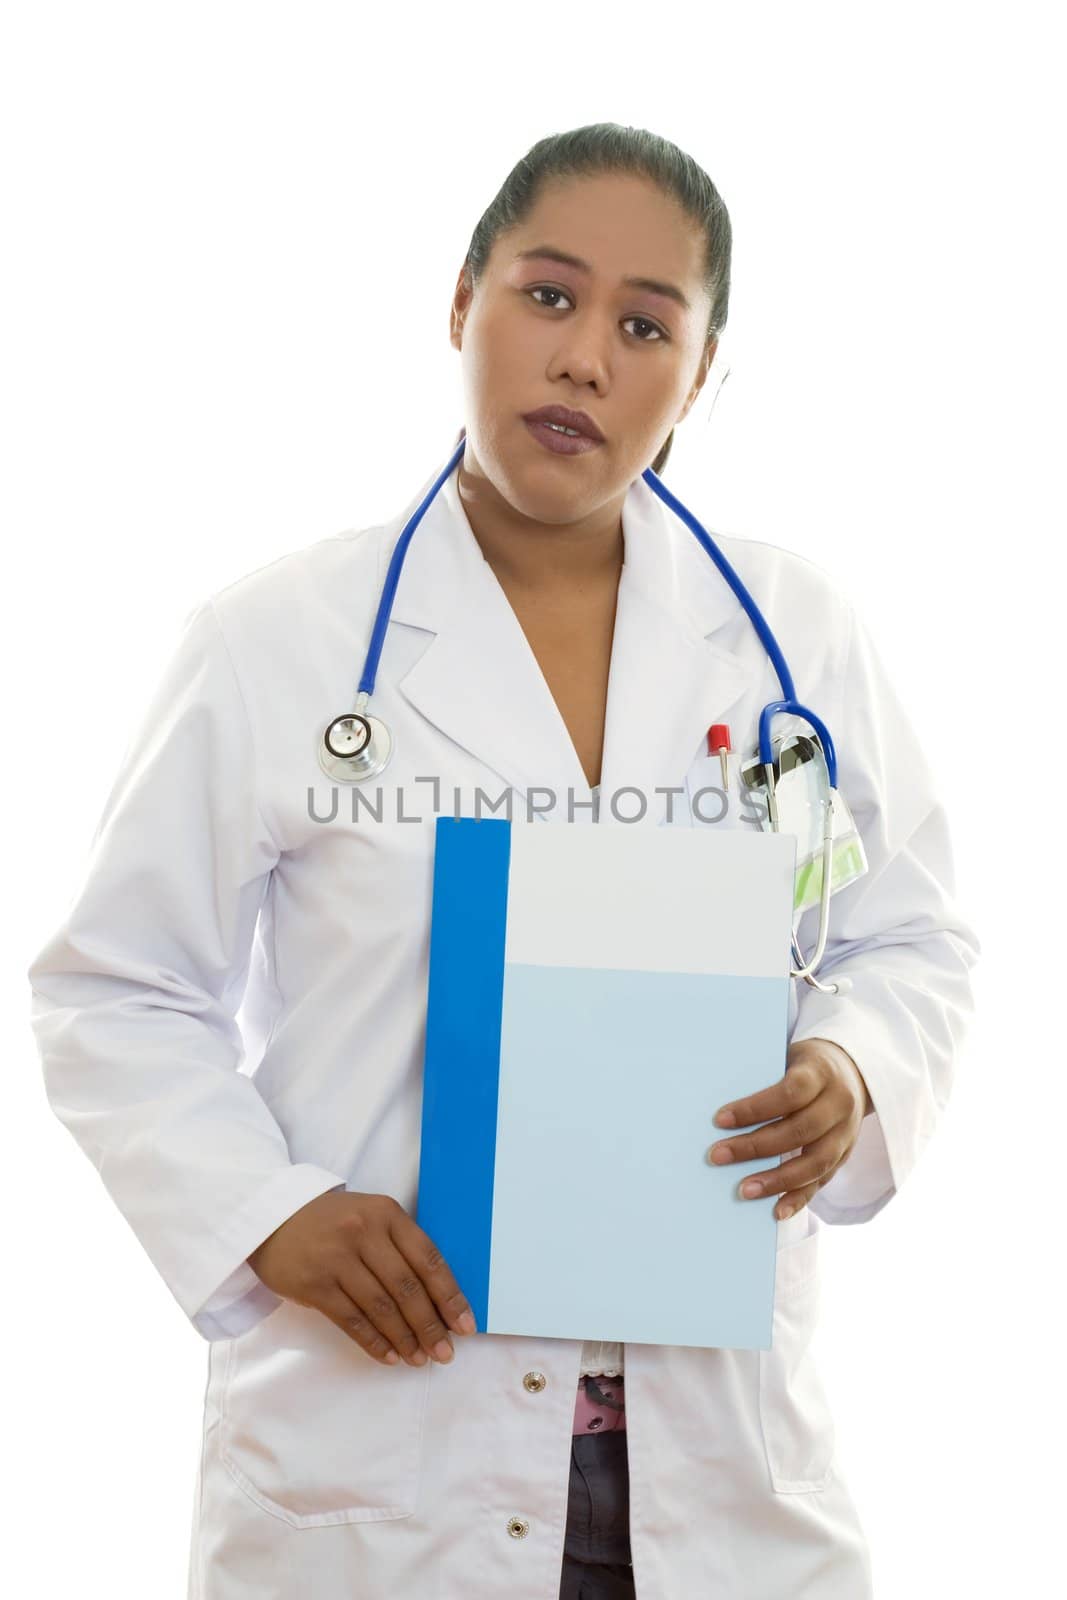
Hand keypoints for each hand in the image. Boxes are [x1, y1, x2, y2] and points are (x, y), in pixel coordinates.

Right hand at [247, 1190, 477, 1366]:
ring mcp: (337, 1258)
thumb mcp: (371, 1218)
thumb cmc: (334, 1222)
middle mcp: (364, 1232)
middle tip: (445, 1352)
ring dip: (405, 1339)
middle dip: (430, 1325)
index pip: (429, 1259)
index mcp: (387, 1214)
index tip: (466, 1325)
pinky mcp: (315, 1284)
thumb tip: (439, 1300)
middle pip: (407, 1288)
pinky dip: (374, 1342)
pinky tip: (390, 1356)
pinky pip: (351, 1320)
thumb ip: (401, 1248)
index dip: (450, 1295)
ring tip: (420, 1358)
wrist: (274, 1217)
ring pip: (381, 1307)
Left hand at [706, 1039, 872, 1220]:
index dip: (755, 1108)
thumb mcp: (790, 1057)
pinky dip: (799, 1198)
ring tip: (743, 1191)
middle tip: (717, 1156)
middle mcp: (839, 1104)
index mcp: (822, 1073)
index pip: (788, 1093)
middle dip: (755, 1147)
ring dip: (776, 1180)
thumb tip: (720, 1109)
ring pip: (814, 1162)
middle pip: (798, 1130)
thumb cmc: (806, 1065)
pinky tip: (776, 1211)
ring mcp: (846, 1133)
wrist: (854, 1072)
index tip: (719, 1119)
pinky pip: (823, 1181)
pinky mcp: (845, 1155)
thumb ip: (765, 1079)